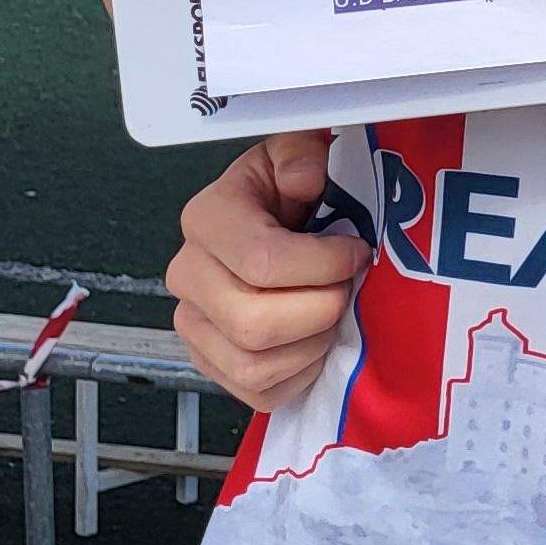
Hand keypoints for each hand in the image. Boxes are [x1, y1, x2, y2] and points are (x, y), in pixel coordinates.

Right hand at [165, 132, 367, 410]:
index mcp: (207, 219)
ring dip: (311, 345)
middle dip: (319, 310)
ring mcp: (195, 324)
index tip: (357, 252)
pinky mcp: (211, 363)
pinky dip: (298, 374)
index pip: (262, 261)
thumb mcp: (299, 152)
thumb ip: (301, 152)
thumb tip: (303, 179)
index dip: (324, 264)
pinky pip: (258, 392)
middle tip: (346, 290)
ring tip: (331, 315)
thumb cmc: (291, 192)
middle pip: (255, 323)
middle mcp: (189, 275)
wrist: (279, 225)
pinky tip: (314, 341)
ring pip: (254, 365)